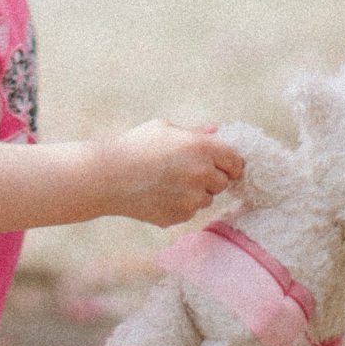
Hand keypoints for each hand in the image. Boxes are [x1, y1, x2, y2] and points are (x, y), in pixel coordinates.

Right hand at [96, 122, 242, 227]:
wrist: (109, 177)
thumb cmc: (135, 146)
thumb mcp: (165, 129)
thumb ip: (195, 132)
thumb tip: (216, 130)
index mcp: (201, 148)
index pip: (236, 161)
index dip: (230, 162)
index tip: (221, 164)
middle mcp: (201, 174)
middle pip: (223, 182)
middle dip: (211, 177)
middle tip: (187, 170)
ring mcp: (192, 199)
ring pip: (206, 198)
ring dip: (196, 192)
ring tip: (169, 181)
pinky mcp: (180, 216)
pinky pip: (190, 211)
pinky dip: (181, 204)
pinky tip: (160, 193)